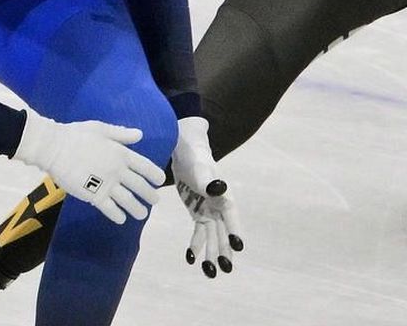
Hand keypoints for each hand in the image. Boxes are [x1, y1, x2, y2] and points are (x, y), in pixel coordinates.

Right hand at [13, 112, 165, 224]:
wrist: (54, 147)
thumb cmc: (76, 135)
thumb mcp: (100, 129)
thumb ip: (121, 134)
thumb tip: (140, 134)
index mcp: (121, 153)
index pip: (145, 166)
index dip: (155, 175)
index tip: (160, 181)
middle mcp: (117, 170)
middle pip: (140, 186)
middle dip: (150, 195)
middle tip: (154, 201)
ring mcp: (106, 184)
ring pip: (128, 200)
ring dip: (137, 209)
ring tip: (142, 215)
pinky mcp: (93, 195)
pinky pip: (110, 209)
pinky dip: (117, 215)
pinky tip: (121, 219)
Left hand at [172, 116, 243, 276]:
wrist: (184, 150)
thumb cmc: (195, 155)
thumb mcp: (200, 166)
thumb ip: (209, 179)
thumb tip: (219, 188)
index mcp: (225, 196)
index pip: (232, 216)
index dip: (235, 231)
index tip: (238, 247)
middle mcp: (220, 207)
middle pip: (223, 232)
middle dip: (224, 251)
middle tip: (226, 270)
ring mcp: (209, 211)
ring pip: (212, 236)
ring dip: (211, 253)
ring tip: (211, 273)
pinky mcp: (197, 212)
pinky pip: (199, 232)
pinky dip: (195, 245)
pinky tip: (191, 259)